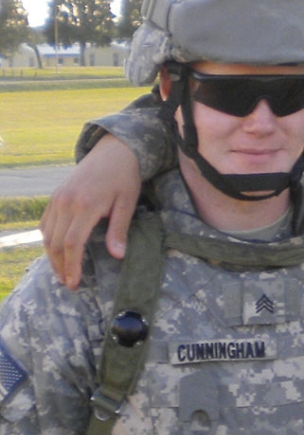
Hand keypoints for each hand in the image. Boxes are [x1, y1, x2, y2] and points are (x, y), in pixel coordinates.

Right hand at [41, 135, 140, 289]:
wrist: (113, 151)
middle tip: (69, 284)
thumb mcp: (127, 203)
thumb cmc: (125, 177)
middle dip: (60, 266)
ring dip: (52, 257)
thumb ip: (119, 229)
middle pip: (54, 243)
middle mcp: (66, 202)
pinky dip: (48, 240)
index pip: (72, 243)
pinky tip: (57, 253)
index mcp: (86, 205)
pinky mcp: (55, 196)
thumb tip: (117, 256)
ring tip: (63, 273)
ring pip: (46, 235)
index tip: (74, 283)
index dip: (72, 265)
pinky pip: (45, 223)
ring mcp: (57, 198)